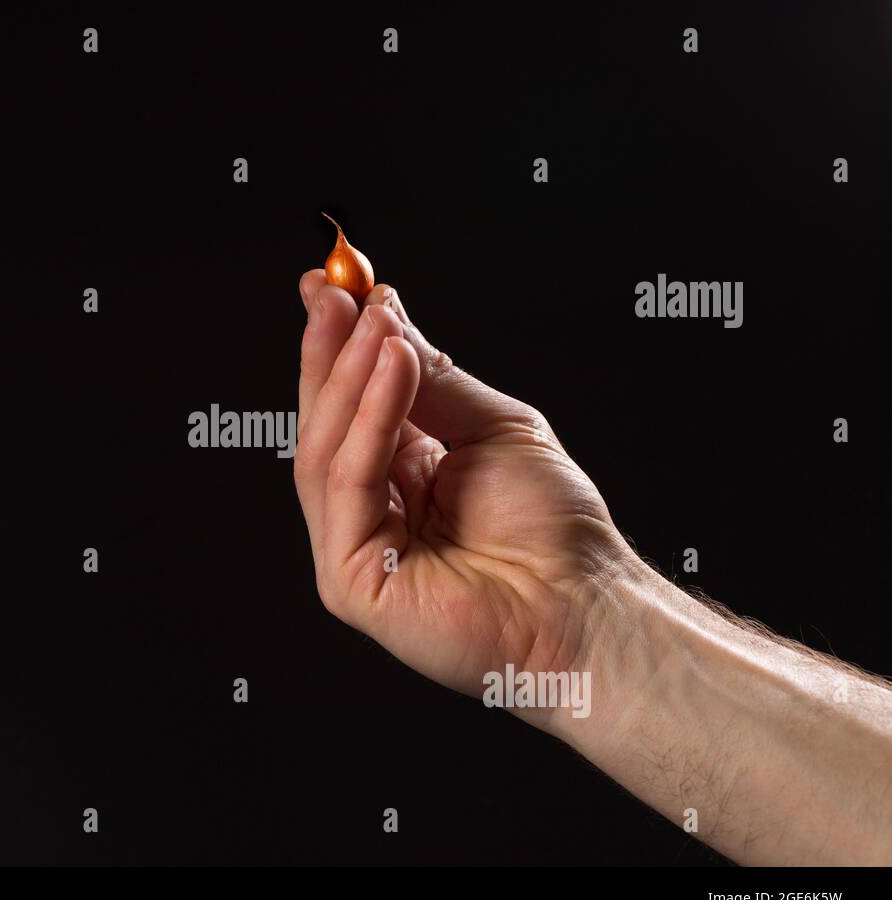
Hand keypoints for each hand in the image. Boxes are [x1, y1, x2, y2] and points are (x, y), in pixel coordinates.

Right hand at [294, 272, 631, 720]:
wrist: (585, 602)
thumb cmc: (553, 528)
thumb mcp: (492, 427)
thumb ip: (432, 380)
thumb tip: (383, 315)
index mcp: (398, 475)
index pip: (350, 404)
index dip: (336, 346)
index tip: (333, 285)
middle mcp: (368, 509)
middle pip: (325, 423)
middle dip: (329, 352)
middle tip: (334, 292)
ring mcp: (353, 547)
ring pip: (325, 450)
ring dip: (350, 377)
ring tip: (376, 324)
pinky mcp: (350, 579)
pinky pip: (348, 485)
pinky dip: (369, 421)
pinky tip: (392, 369)